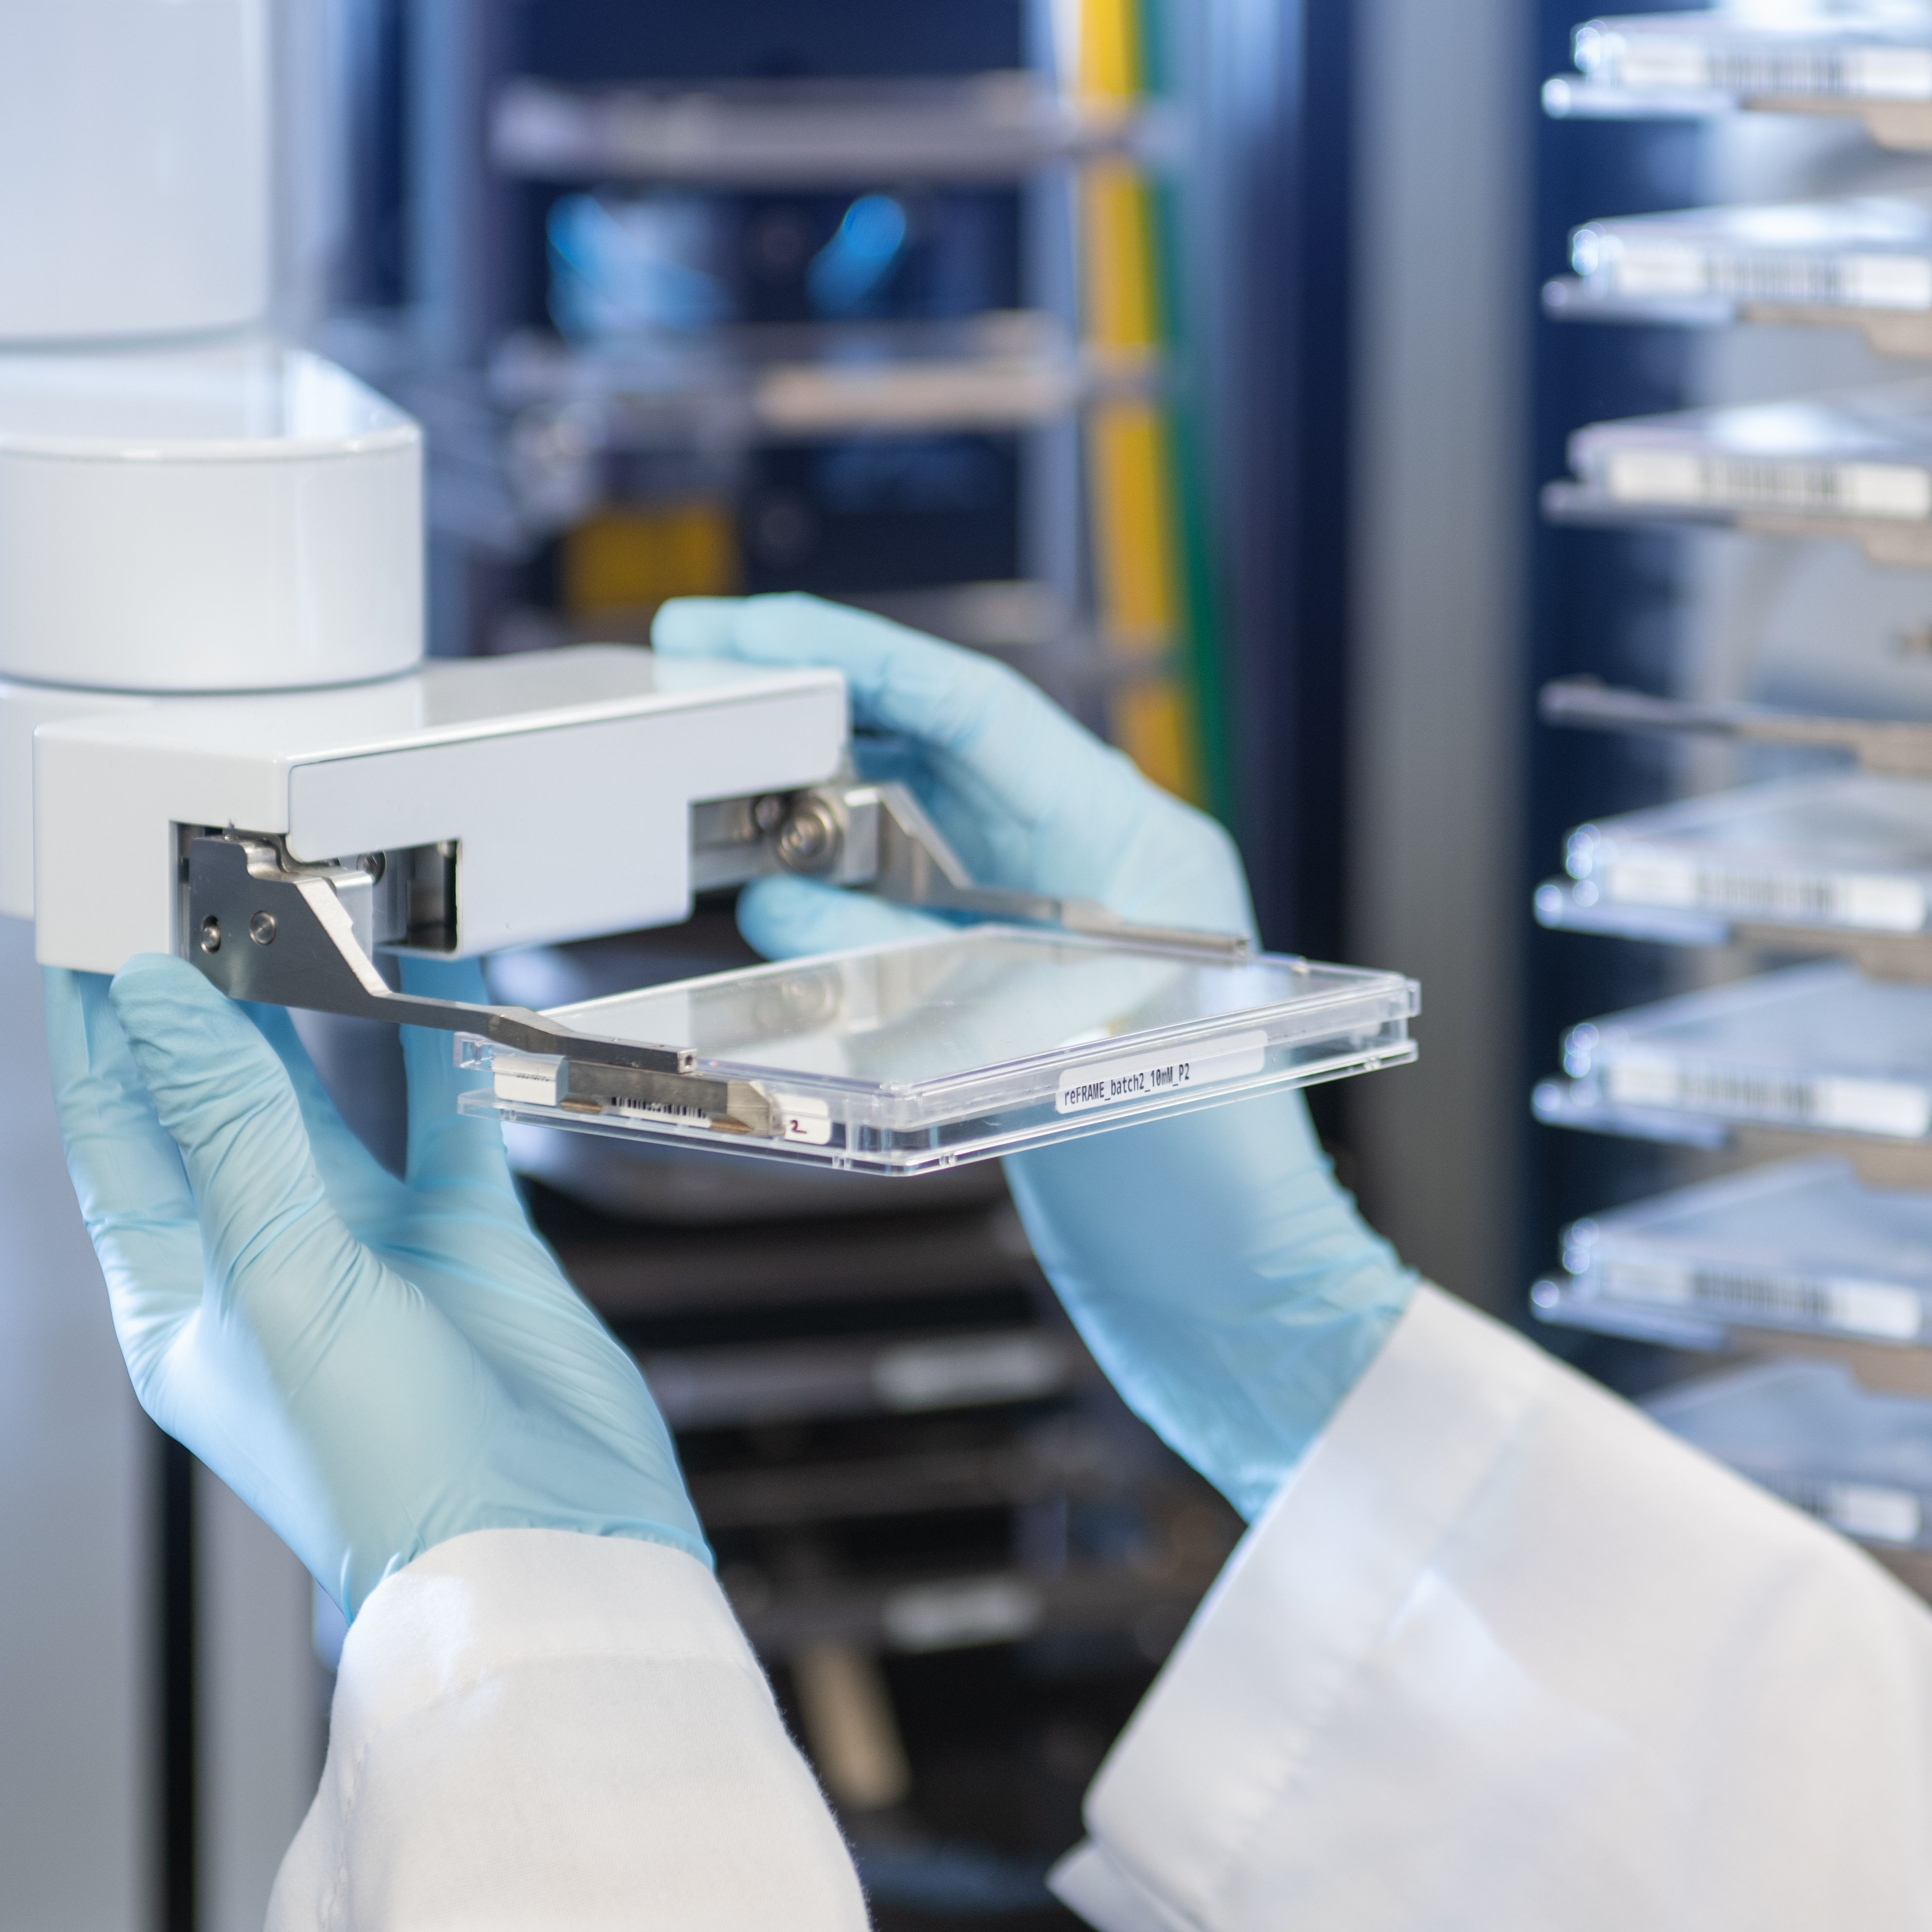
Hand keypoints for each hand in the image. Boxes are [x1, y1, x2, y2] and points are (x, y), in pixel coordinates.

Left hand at [48, 954, 702, 1614]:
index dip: (99, 1027)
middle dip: (205, 996)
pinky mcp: (466, 1242)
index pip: (117, 1127)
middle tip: (202, 882)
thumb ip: (227, 1126)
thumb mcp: (279, 1278)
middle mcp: (266, 1263)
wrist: (540, 1547)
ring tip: (308, 905)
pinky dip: (441, 1043)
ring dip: (319, 1007)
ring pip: (329, 1095)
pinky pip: (447, 1116)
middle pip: (217, 1099)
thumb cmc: (382, 1466)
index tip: (94, 924)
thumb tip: (153, 999)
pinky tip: (440, 974)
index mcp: (180, 1293)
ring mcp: (369, 1250)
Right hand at [652, 594, 1415, 1518]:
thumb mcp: (1049, 1048)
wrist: (1235, 1302)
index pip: (978, 708)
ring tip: (709, 791)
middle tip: (696, 688)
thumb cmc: (1197, 1182)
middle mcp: (1094, 869)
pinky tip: (759, 902)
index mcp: (1134, 844)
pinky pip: (906, 918)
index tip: (742, 629)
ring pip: (911, 832)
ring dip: (814, 811)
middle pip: (936, 751)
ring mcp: (1053, 934)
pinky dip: (831, 907)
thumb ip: (903, 968)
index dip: (856, 654)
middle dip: (819, 714)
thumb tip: (774, 901)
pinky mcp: (1014, 997)